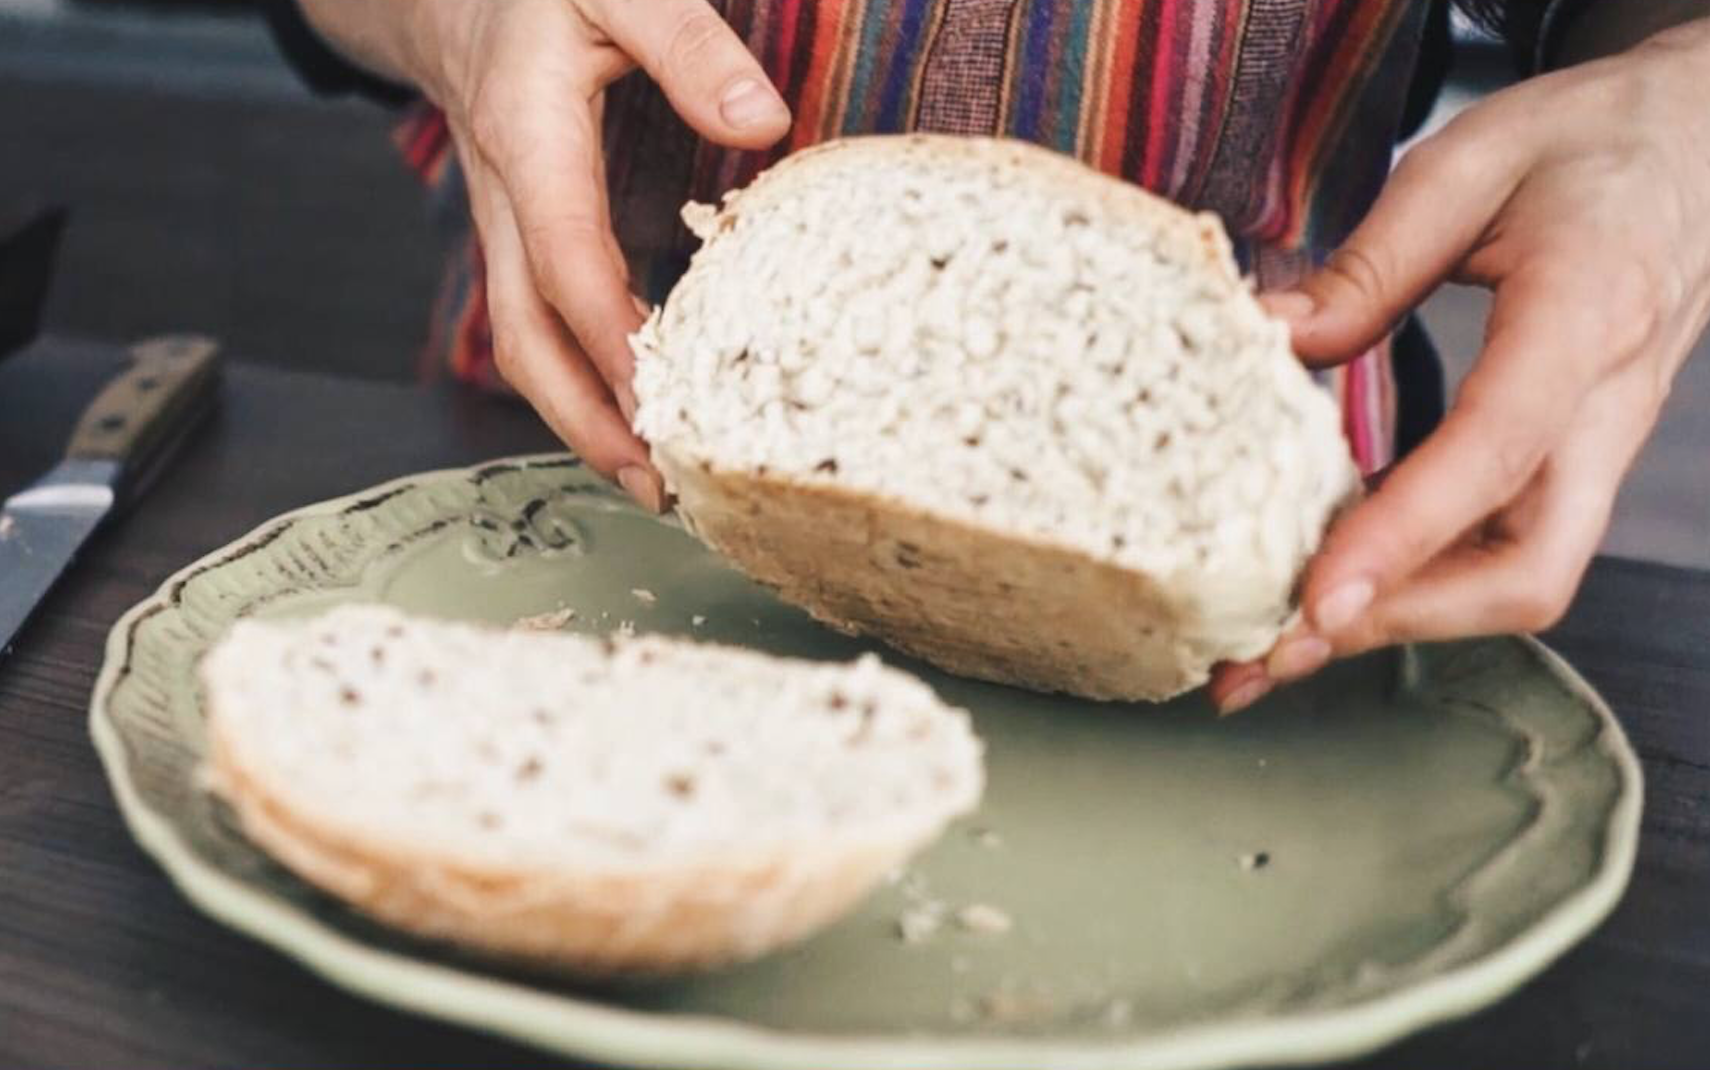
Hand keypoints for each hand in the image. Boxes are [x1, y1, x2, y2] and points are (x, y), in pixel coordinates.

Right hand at [300, 0, 791, 509]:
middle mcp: (506, 200)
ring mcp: (504, 226)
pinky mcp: (518, 238)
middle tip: (651, 484)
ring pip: (522, 342)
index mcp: (528, 139)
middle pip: (524, 333)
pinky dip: (576, 380)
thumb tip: (763, 123)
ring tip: (645, 479)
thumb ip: (689, 45)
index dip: (607, 339)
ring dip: (576, 417)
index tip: (656, 404)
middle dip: (582, 418)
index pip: (565, 259)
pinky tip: (627, 413)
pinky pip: (536, 323)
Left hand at [1213, 18, 1709, 713]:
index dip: (1403, 537)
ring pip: (1519, 577)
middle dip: (1397, 623)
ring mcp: (1596, 444)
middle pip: (1525, 568)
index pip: (1494, 452)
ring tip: (1274, 647)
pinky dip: (1416, 583)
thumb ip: (1369, 261)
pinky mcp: (1573, 457)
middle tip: (1270, 651)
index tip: (1315, 598)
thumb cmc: (1593, 141)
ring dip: (1398, 622)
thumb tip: (1267, 340)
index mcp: (1584, 317)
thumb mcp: (1470, 161)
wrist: (1702, 142)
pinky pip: (1503, 546)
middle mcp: (1603, 408)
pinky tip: (1331, 586)